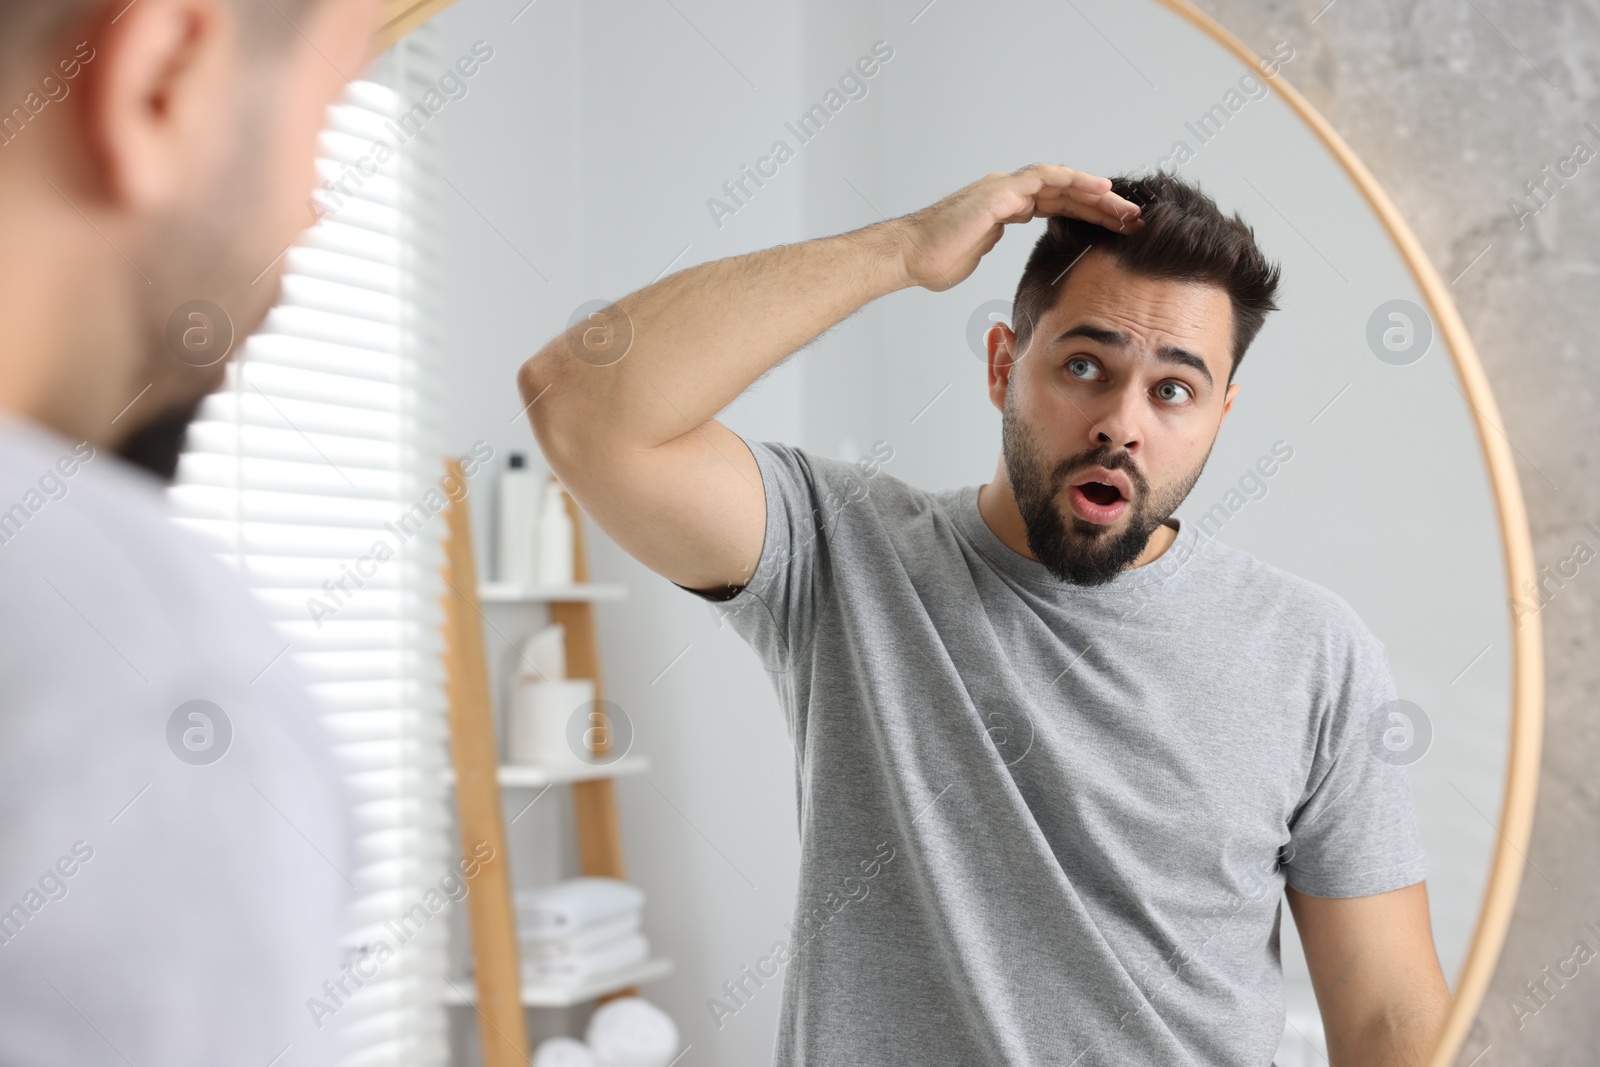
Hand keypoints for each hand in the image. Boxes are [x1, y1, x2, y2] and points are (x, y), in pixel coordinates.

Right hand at [884, 164, 1144, 292]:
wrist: (909, 256)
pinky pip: (1046, 179)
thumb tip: (993, 245)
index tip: (1116, 230)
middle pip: (1065, 193)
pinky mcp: (1000, 192)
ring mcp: (1003, 188)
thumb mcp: (974, 254)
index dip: (1088, 216)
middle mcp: (1006, 192)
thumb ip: (989, 244)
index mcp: (1004, 207)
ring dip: (1097, 195)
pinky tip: (1102, 190)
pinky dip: (1075, 182)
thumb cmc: (933, 261)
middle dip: (1101, 206)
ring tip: (1128, 208)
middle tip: (1134, 220)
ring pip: (1062, 183)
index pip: (1056, 206)